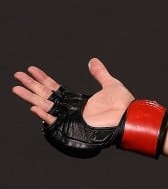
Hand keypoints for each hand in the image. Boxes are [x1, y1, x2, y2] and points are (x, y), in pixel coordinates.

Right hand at [12, 58, 134, 127]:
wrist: (129, 118)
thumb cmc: (123, 105)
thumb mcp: (110, 85)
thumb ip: (100, 73)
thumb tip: (93, 61)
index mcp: (78, 100)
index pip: (55, 88)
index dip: (43, 79)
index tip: (31, 70)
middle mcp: (71, 109)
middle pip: (46, 95)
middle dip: (31, 86)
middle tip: (17, 76)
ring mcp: (71, 119)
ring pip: (46, 106)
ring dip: (30, 98)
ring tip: (17, 89)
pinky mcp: (73, 128)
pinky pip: (54, 122)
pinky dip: (44, 115)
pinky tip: (34, 108)